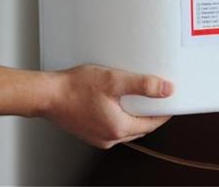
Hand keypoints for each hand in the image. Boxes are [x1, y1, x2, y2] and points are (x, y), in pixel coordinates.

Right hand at [43, 64, 173, 148]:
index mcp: (118, 128)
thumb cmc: (75, 87)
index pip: (151, 124)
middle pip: (140, 128)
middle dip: (150, 114)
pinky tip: (118, 103)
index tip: (171, 102)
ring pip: (126, 128)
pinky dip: (120, 117)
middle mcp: (109, 138)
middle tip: (158, 98)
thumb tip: (166, 91)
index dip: (163, 112)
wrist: (47, 95)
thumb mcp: (115, 81)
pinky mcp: (89, 132)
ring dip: (135, 115)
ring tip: (139, 98)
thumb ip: (143, 86)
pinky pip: (112, 126)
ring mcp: (98, 137)